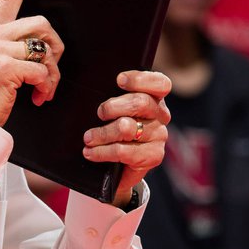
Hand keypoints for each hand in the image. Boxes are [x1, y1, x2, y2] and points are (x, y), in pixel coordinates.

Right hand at [0, 0, 64, 126]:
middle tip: (52, 69)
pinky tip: (36, 97)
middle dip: (56, 49)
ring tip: (43, 89)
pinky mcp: (4, 67)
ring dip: (53, 74)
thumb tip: (42, 48)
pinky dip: (45, 87)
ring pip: (45, 50)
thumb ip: (8, 46)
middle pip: (43, 24)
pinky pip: (43, 71)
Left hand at [82, 69, 172, 205]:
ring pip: (127, 128)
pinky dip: (101, 152)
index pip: (159, 84)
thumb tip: (91, 84)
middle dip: (112, 107)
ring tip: (88, 138)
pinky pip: (123, 151)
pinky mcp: (153, 156)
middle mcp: (160, 115)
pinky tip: (90, 152)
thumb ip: (110, 96)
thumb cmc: (110, 130)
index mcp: (154, 98)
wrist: (115, 168)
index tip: (119, 80)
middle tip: (98, 114)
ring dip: (102, 133)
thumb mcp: (111, 110)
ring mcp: (159, 136)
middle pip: (140, 102)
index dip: (140, 79)